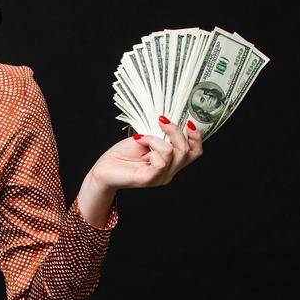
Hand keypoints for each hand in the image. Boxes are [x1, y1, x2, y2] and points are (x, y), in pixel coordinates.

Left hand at [88, 115, 203, 193]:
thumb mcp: (147, 139)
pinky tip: (140, 143)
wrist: (103, 168)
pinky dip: (151, 144)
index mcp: (171, 164)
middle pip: (187, 151)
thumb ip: (162, 135)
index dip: (197, 137)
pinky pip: (161, 160)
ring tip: (142, 138)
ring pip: (173, 153)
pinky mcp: (149, 179)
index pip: (194, 153)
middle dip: (176, 131)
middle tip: (161, 120)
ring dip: (157, 138)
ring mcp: (159, 177)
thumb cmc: (123, 154)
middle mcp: (168, 173)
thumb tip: (172, 122)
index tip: (189, 122)